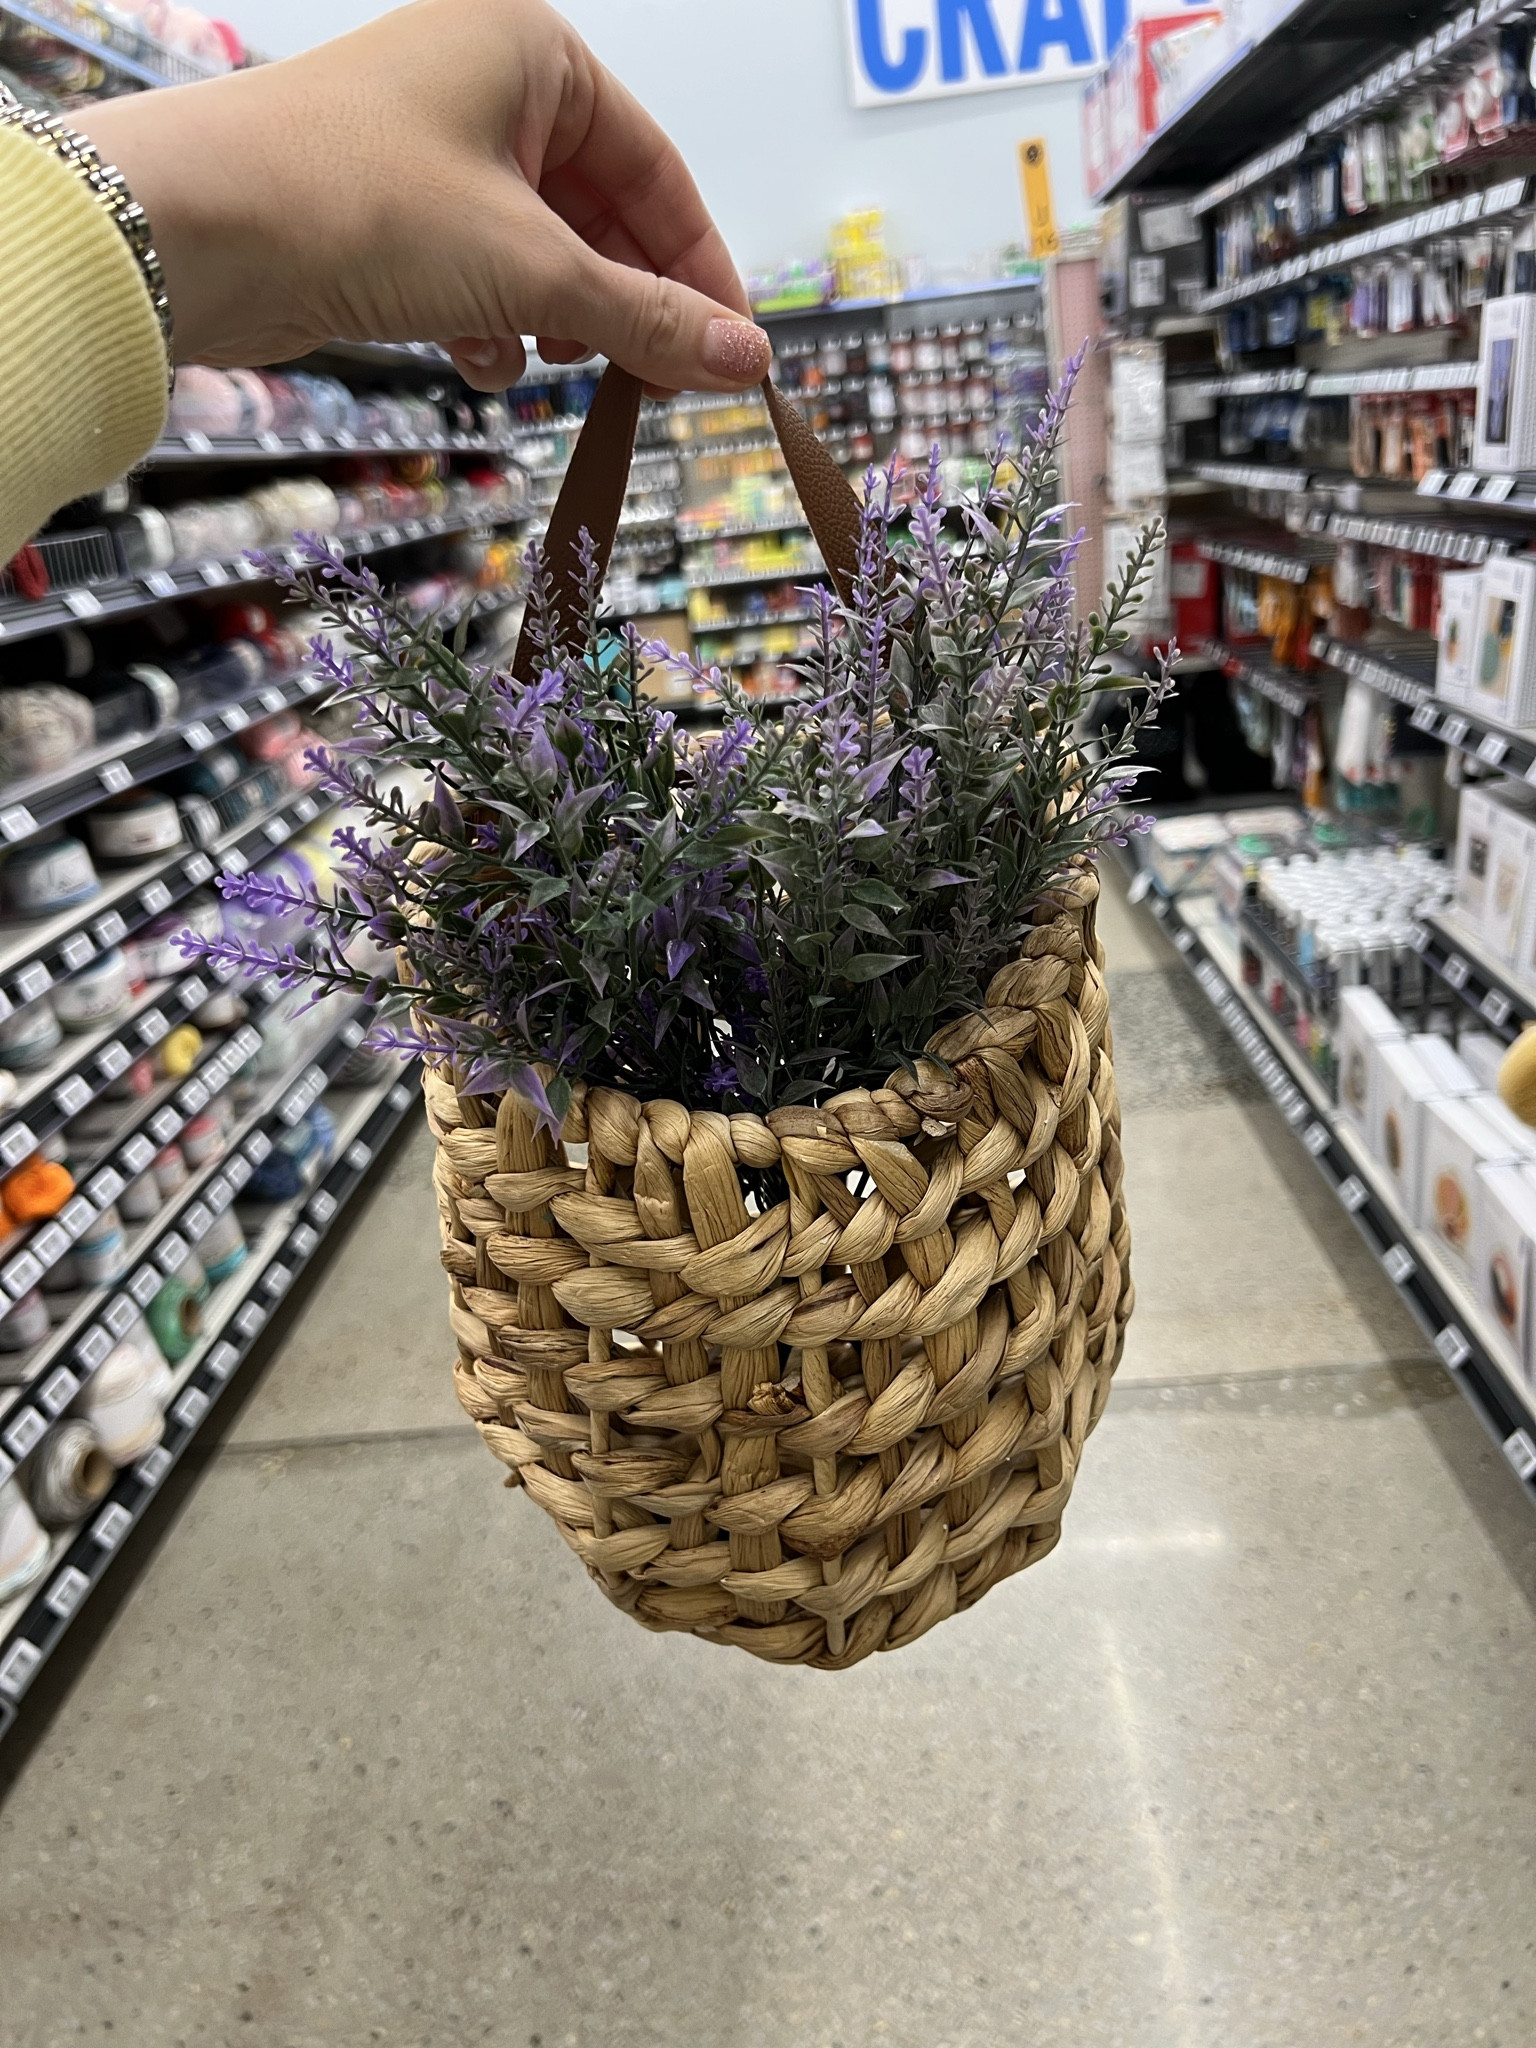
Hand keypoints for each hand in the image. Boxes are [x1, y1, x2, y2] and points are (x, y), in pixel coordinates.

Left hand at [81, 0, 770, 392]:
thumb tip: (745, 360)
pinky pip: (478, 274)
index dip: (700, 269)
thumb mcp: (533, 269)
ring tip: (564, 370)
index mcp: (532, 50)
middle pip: (601, 214)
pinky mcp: (388, 215)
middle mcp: (483, 87)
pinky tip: (484, 362)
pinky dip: (494, 326)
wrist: (195, 232)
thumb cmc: (355, 199)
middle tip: (665, 383)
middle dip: (626, 305)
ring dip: (560, 323)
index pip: (657, 169)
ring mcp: (432, 152)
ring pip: (539, 251)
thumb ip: (647, 319)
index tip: (734, 349)